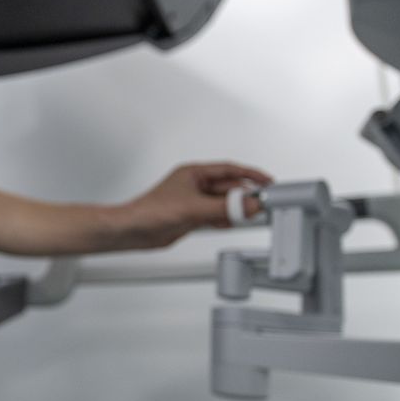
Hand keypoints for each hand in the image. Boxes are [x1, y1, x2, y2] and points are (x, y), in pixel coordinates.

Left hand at [116, 162, 272, 247]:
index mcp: (194, 173)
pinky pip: (215, 215)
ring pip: (222, 203)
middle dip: (244, 195)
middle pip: (228, 187)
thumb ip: (224, 207)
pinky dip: (225, 219)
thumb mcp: (194, 208)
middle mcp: (194, 185)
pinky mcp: (191, 217)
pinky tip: (232, 223)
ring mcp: (193, 201)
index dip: (249, 174)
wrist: (132, 231)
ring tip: (250, 215)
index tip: (266, 181)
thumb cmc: (150, 211)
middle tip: (260, 203)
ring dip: (235, 209)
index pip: (229, 169)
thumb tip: (248, 204)